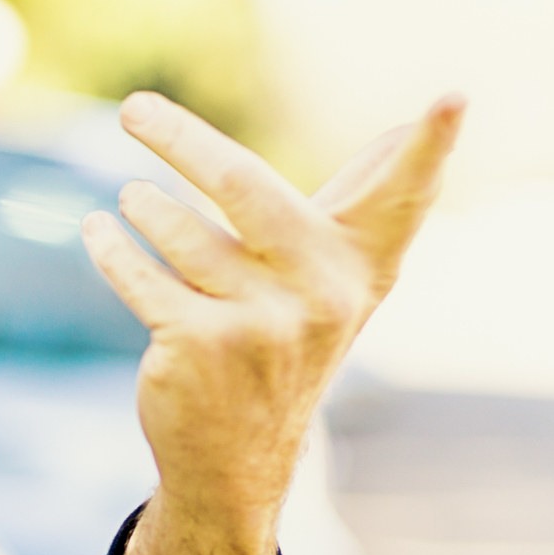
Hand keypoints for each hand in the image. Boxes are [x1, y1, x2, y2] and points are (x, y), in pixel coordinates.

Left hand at [82, 91, 464, 554]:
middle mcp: (319, 293)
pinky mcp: (200, 346)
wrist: (238, 456)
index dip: (431, 150)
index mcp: (357, 266)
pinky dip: (112, 248)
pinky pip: (141, 276)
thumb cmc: (286, 339)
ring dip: (146, 208)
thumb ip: (366, 198)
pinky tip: (98, 231)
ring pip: (180, 230)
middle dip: (181, 139)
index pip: (401, 200)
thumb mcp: (333, 277)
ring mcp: (259, 323)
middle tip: (133, 110)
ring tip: (133, 199)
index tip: (454, 97)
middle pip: (244, 183)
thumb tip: (421, 117)